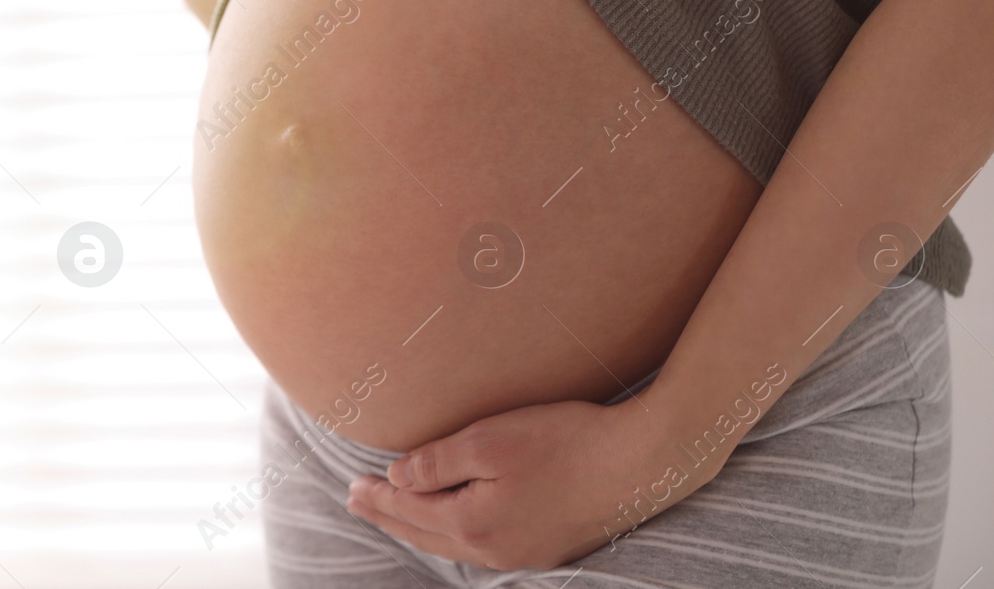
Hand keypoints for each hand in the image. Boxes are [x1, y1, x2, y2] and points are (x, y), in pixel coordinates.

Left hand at [345, 396, 721, 571]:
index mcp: (474, 524)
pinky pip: (484, 546)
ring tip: (397, 512)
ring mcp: (525, 553)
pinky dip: (454, 533)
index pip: (410, 509)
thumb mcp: (490, 440)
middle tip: (359, 502)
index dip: (378, 496)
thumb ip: (438, 462)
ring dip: (420, 527)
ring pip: (455, 545)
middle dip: (390, 515)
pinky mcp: (551, 547)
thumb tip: (397, 478)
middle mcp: (495, 550)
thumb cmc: (566, 441)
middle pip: (426, 534)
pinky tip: (456, 524)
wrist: (643, 463)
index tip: (351, 486)